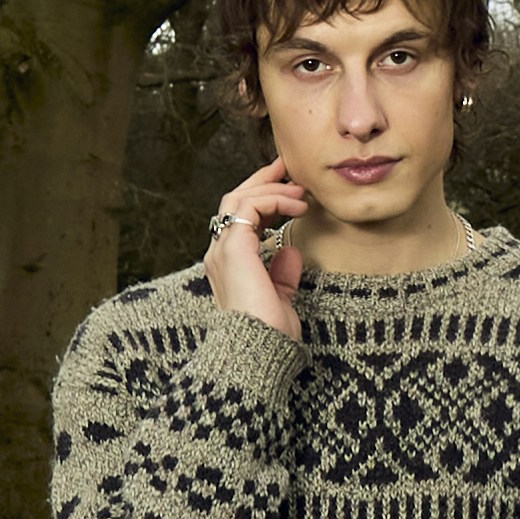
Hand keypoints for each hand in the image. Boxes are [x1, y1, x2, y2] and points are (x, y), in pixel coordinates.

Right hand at [207, 157, 306, 338]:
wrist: (258, 350)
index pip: (240, 220)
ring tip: (299, 190)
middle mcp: (220, 253)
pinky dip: (275, 199)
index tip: (289, 191)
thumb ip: (282, 276)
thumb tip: (291, 253)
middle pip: (235, 201)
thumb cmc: (268, 335)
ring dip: (272, 188)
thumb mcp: (280, 300)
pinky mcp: (234, 246)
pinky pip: (251, 206)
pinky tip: (297, 206)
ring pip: (240, 198)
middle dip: (262, 181)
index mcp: (228, 265)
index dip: (264, 200)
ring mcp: (223, 248)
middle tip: (287, 168)